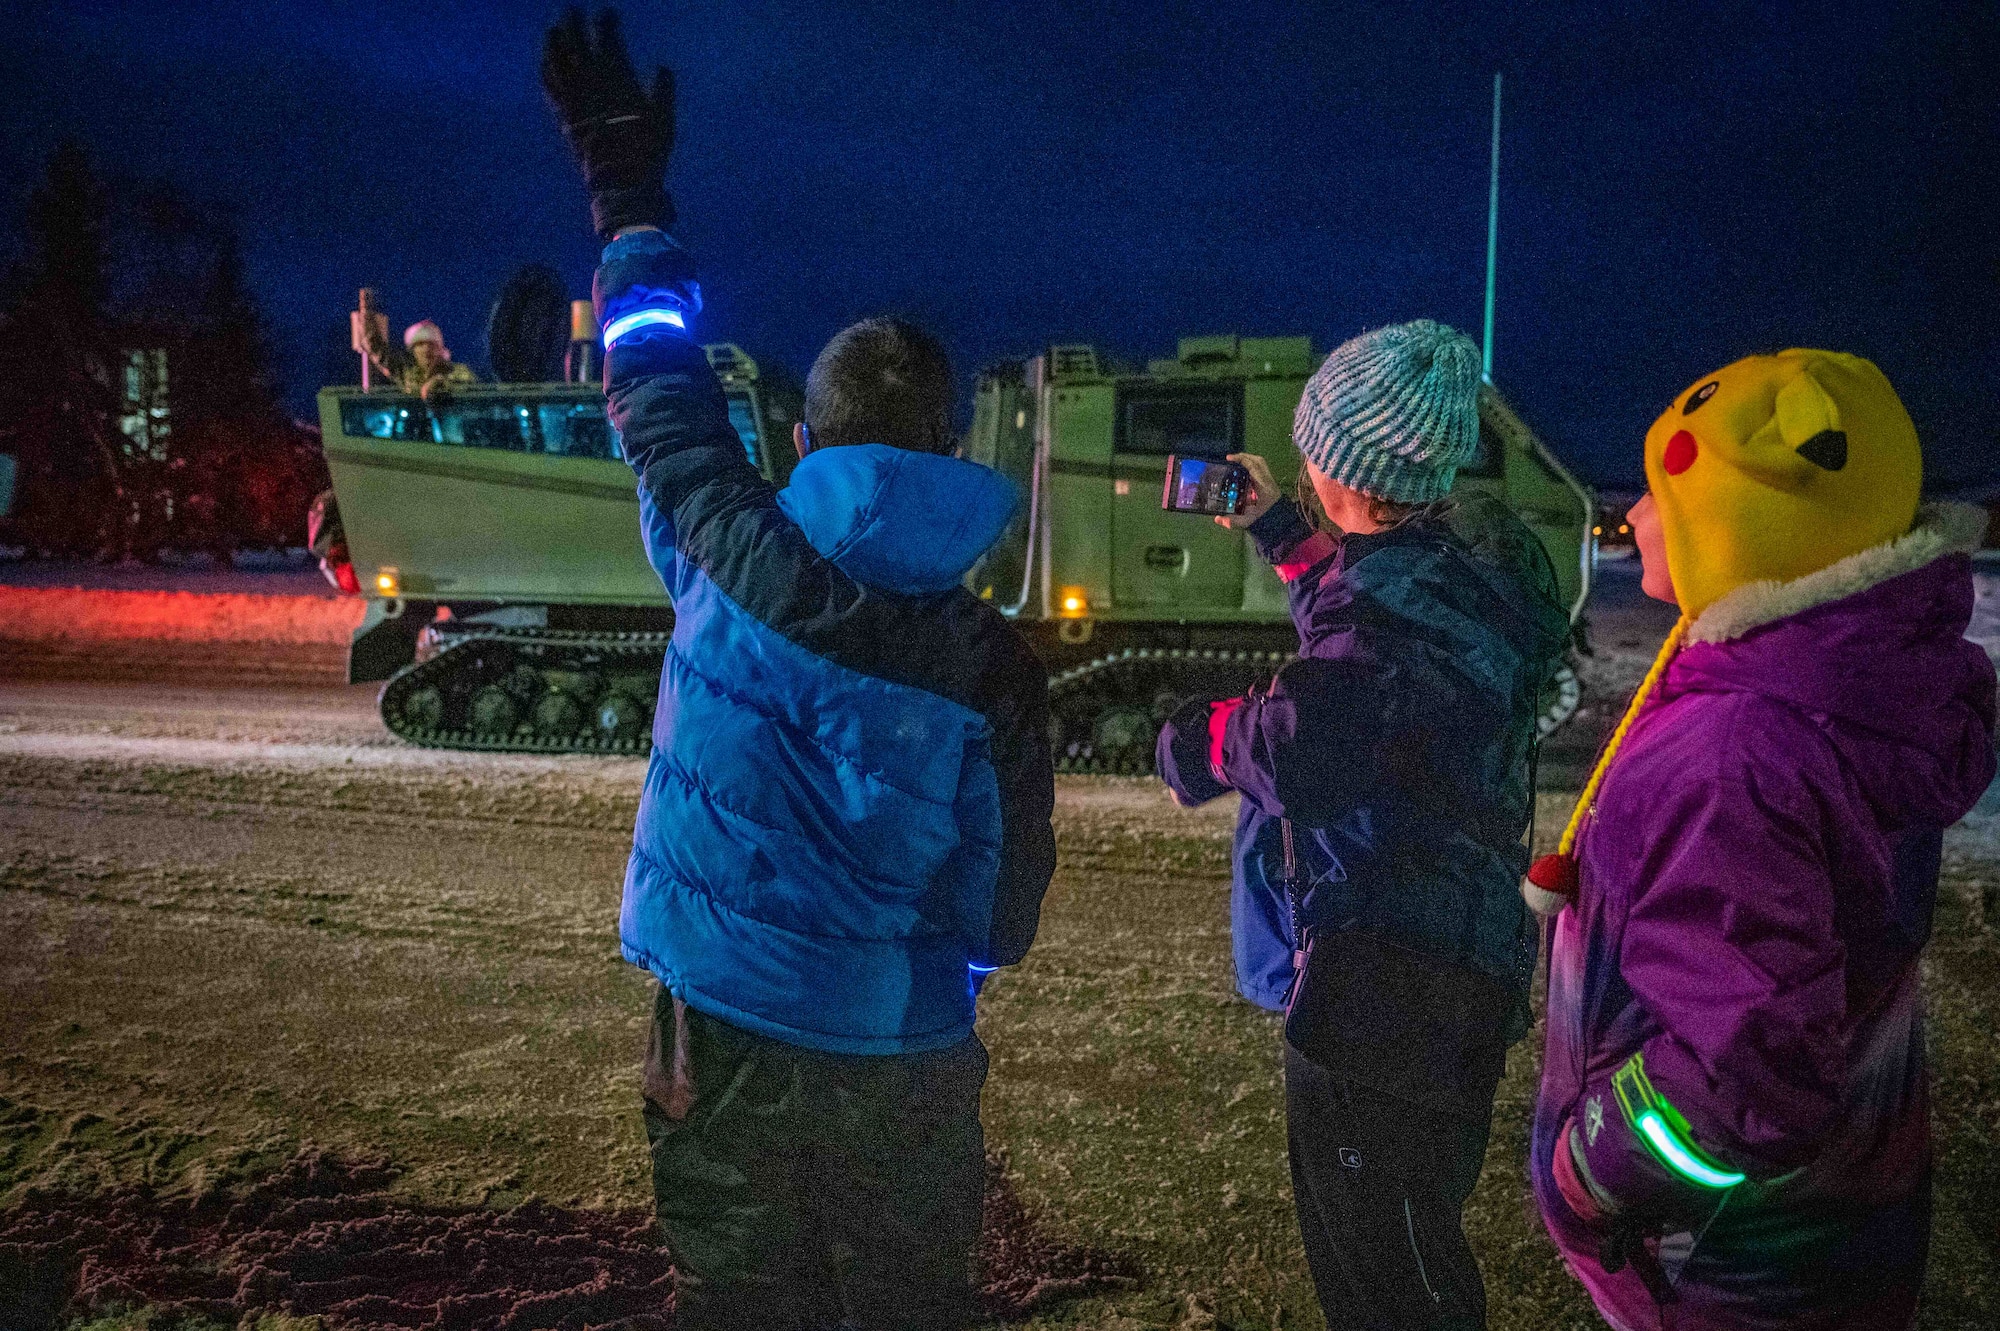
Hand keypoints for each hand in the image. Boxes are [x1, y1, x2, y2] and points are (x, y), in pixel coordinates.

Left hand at [542, 7, 676, 238]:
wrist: (619, 178)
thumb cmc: (647, 150)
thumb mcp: (665, 119)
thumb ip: (662, 90)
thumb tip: (662, 68)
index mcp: (616, 76)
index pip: (607, 38)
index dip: (606, 22)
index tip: (608, 12)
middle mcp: (590, 80)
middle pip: (576, 42)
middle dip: (574, 22)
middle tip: (572, 9)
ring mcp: (573, 96)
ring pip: (557, 60)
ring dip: (554, 42)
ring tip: (553, 29)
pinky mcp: (562, 114)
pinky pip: (549, 86)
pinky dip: (546, 71)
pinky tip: (544, 64)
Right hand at [1214, 452, 1280, 529]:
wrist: (1280, 524)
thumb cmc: (1265, 521)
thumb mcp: (1248, 522)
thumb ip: (1232, 521)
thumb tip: (1216, 519)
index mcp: (1263, 487)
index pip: (1254, 467)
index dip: (1241, 459)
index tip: (1228, 458)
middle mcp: (1268, 481)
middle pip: (1258, 461)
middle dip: (1244, 457)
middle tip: (1230, 459)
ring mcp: (1270, 481)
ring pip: (1260, 464)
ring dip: (1247, 461)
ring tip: (1235, 463)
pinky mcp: (1269, 483)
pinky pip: (1260, 470)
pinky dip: (1250, 468)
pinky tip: (1241, 473)